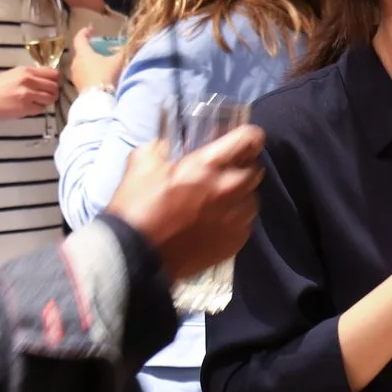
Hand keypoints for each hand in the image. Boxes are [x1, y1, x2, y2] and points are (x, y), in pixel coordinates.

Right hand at [0, 62, 61, 124]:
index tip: (50, 84)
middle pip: (54, 86)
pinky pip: (41, 109)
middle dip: (52, 92)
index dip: (54, 80)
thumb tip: (45, 80)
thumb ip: (29, 76)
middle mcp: (28, 80)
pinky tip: (28, 108)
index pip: (53, 73)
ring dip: (46, 101)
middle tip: (44, 95)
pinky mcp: (25, 108)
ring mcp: (28, 94)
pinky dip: (38, 109)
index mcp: (25, 70)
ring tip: (36, 102)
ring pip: (51, 98)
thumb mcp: (12, 75)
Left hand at [69, 28, 124, 95]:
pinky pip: (83, 75)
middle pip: (81, 52)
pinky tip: (99, 77)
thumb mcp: (118, 61)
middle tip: (100, 50)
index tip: (91, 29)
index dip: (85, 32)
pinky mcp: (77, 86)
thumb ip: (124, 51)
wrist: (98, 99)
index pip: (79, 38)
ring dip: (89, 63)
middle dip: (90, 50)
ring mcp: (75, 75)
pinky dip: (89, 73)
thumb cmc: (106, 75)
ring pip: (81, 65)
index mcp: (83, 53)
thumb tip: (133, 42)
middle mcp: (75, 62)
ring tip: (101, 65)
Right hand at [106, 127, 266, 279]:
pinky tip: (216, 223)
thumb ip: (158, 149)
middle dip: (243, 167)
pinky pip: (246, 223)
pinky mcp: (235, 241)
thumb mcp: (141, 165)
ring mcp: (236, 217)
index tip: (244, 140)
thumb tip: (165, 146)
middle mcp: (229, 188)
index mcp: (208, 165)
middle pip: (255, 170)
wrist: (137, 255)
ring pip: (252, 198)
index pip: (249, 139)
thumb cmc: (138, 208)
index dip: (248, 136)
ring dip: (240, 195)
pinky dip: (235, 220)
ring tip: (220, 201)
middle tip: (224, 173)